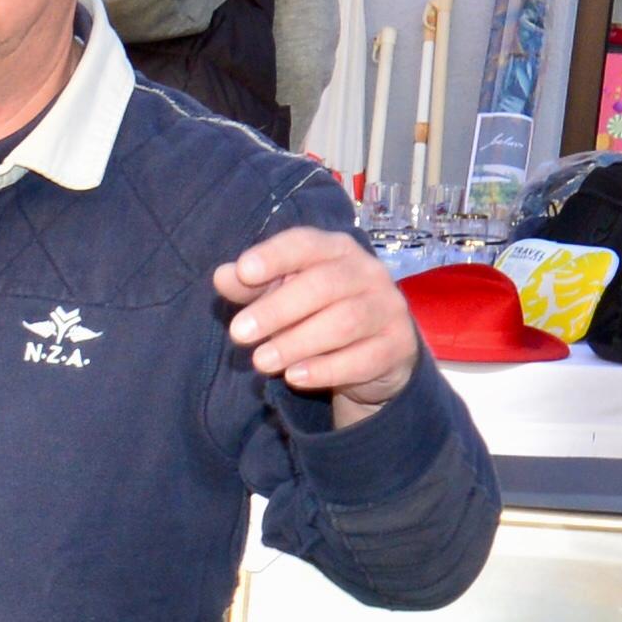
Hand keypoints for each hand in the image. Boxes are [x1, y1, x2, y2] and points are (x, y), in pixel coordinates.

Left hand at [217, 226, 420, 425]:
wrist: (373, 353)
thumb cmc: (315, 313)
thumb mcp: (280, 295)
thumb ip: (251, 286)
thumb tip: (223, 275)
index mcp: (336, 250)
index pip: (306, 243)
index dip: (275, 256)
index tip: (243, 272)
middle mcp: (368, 273)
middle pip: (324, 285)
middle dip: (277, 309)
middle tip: (238, 333)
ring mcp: (388, 308)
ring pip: (344, 322)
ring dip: (297, 342)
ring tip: (260, 361)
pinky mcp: (398, 346)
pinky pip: (363, 358)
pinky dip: (325, 370)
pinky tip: (295, 377)